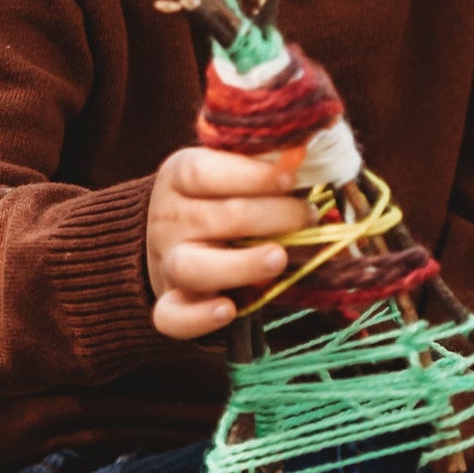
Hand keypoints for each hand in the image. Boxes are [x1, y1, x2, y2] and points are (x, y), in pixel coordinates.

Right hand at [146, 146, 315, 339]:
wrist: (171, 235)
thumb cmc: (217, 194)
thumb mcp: (228, 167)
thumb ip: (262, 162)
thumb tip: (305, 154)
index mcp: (178, 175)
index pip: (205, 172)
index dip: (249, 174)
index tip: (291, 177)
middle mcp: (168, 218)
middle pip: (214, 219)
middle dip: (270, 217)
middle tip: (308, 217)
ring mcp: (165, 263)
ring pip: (193, 267)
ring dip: (240, 265)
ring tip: (279, 258)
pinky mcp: (167, 303)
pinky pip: (172, 317)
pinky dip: (197, 318)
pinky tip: (227, 310)